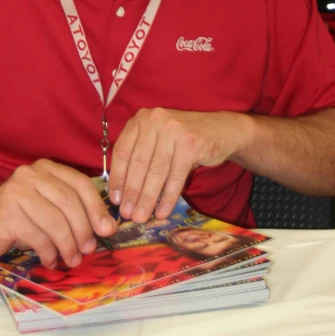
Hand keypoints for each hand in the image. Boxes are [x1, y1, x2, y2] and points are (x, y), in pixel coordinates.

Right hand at [0, 159, 117, 267]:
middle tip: (89, 249)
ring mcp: (16, 191)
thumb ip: (71, 210)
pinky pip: (37, 235)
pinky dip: (48, 252)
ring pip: (54, 220)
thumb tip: (106, 226)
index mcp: (46, 168)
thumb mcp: (47, 207)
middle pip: (68, 201)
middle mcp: (31, 173)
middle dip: (83, 229)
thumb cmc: (18, 218)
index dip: (96, 207)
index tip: (107, 230)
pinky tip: (50, 260)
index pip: (79, 183)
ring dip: (68, 244)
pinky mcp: (6, 212)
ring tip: (71, 259)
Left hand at [108, 108, 251, 222]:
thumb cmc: (182, 139)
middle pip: (138, 163)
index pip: (122, 151)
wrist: (220, 130)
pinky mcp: (190, 144)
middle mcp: (154, 120)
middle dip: (131, 192)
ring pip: (156, 171)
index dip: (117, 177)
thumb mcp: (157, 139)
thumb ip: (139, 156)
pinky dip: (168, 198)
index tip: (115, 199)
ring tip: (141, 217)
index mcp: (141, 119)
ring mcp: (173, 130)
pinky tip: (162, 212)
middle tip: (126, 214)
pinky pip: (176, 177)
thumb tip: (121, 192)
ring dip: (147, 198)